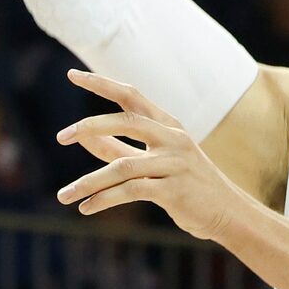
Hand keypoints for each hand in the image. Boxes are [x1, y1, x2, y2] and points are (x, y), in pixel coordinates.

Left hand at [57, 71, 243, 241]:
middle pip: (126, 121)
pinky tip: (86, 208)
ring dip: (88, 181)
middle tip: (61, 137)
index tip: (72, 74)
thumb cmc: (188, 186)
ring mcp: (175, 164)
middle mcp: (173, 138)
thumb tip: (84, 137)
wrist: (228, 214)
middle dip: (90, 126)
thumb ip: (118, 148)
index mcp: (168, 125)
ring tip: (63, 196)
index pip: (131, 96)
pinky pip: (130, 191)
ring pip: (122, 166)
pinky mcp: (174, 191)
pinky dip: (104, 200)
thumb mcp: (153, 162)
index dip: (101, 83)